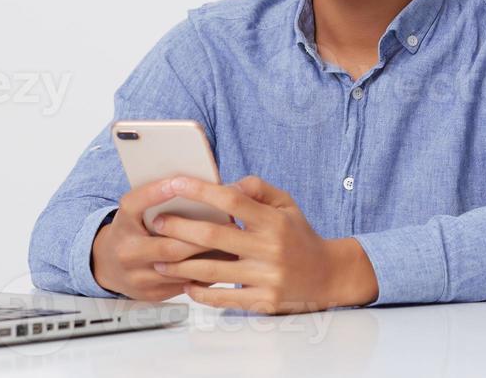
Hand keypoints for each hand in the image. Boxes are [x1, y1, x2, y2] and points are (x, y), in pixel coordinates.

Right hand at [90, 177, 222, 301]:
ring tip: (233, 245)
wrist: (107, 265)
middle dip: (202, 236)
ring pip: (180, 269)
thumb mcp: (135, 211)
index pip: (136, 204)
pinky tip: (223, 263)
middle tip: (230, 225)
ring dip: (209, 257)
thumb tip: (197, 186)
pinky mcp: (152, 293)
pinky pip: (184, 284)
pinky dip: (205, 273)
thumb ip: (156, 199)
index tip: (178, 181)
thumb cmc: (131, 230)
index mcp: (123, 223)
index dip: (157, 192)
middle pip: (168, 245)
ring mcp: (138, 277)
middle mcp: (127, 251)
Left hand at [151, 175, 378, 313]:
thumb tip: (225, 184)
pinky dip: (199, 291)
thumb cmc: (300, 236)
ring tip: (159, 258)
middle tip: (157, 222)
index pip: (232, 199)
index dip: (201, 191)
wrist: (328, 275)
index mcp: (274, 221)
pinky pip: (222, 297)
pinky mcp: (262, 301)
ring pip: (211, 269)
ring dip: (180, 264)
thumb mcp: (287, 204)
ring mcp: (266, 277)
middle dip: (179, 228)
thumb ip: (257, 189)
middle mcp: (270, 248)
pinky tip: (184, 283)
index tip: (175, 184)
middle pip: (214, 235)